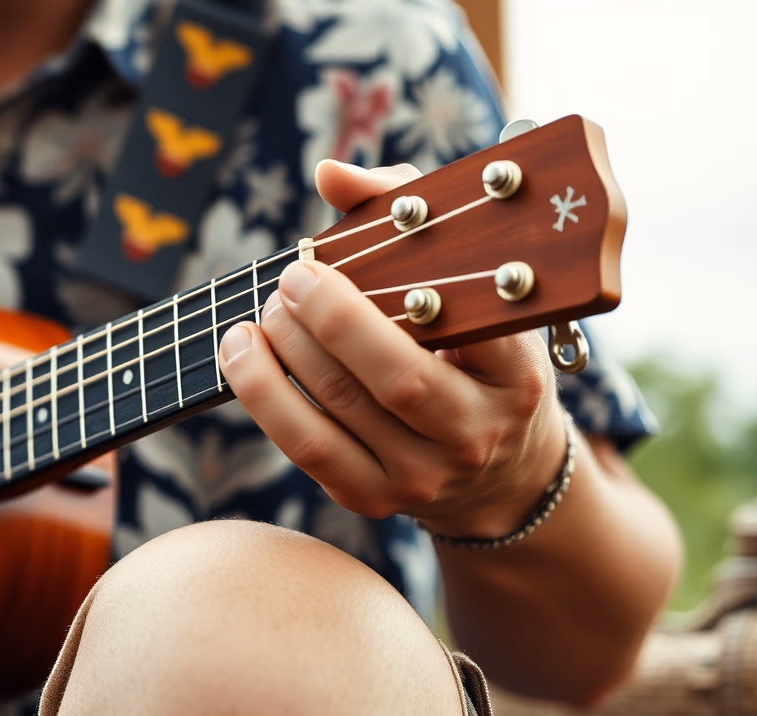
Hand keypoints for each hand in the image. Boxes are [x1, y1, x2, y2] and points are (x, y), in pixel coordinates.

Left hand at [218, 160, 567, 537]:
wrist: (495, 469)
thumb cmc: (470, 351)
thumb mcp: (466, 285)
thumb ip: (406, 212)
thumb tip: (330, 174)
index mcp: (514, 372)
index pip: (465, 328)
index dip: (394, 290)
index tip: (326, 260)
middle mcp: (474, 431)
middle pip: (394, 377)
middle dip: (326, 320)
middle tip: (290, 279)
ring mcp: (423, 476)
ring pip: (338, 410)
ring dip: (283, 350)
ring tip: (262, 310)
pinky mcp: (373, 498)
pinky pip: (306, 448)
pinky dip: (262, 395)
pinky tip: (242, 354)